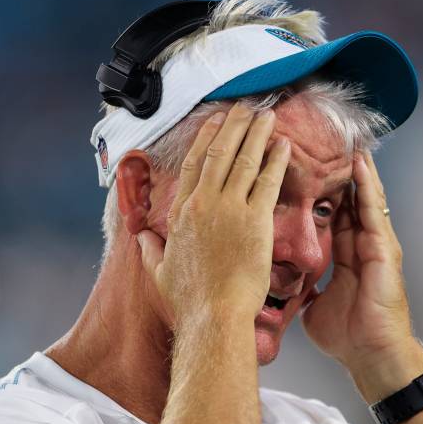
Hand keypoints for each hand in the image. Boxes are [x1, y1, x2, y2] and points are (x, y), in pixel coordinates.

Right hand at [138, 103, 290, 326]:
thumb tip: (139, 237)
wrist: (213, 315)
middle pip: (218, 153)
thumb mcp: (159, 271)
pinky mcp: (255, 221)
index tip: (215, 121)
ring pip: (243, 160)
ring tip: (266, 115)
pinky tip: (283, 144)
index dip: (205, 139)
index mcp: (181, 213)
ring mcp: (229, 210)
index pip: (192, 165)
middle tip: (244, 107)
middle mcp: (203, 204)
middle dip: (233, 126)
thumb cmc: (190, 300)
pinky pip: (267, 181)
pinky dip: (275, 160)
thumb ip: (149, 249)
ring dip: (256, 134)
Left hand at [302, 151, 422, 399]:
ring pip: (365, 197)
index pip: (331, 213)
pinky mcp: (385, 250)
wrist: (372, 356)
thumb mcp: (314, 305)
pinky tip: (360, 166)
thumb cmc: (348, 337)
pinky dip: (367, 187)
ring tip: (347, 139)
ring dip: (357, 169)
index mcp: (344, 256)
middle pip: (350, 198)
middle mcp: (362, 245)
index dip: (319, 190)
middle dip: (339, 171)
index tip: (303, 167)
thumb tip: (281, 285)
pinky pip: (374, 212)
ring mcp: (376, 245)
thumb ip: (302, 288)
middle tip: (325, 139)